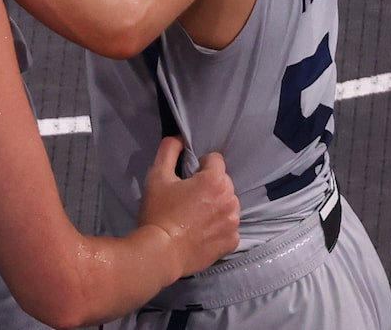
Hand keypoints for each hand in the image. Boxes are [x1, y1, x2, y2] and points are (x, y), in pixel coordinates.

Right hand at [138, 138, 239, 275]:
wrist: (162, 252)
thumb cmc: (159, 211)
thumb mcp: (157, 174)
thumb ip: (169, 150)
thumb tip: (180, 138)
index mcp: (215, 181)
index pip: (215, 159)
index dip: (199, 165)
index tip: (186, 179)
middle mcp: (230, 200)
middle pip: (224, 182)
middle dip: (210, 185)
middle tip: (189, 197)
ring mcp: (233, 223)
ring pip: (228, 203)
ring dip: (217, 204)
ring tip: (196, 215)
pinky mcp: (232, 242)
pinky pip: (229, 225)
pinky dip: (219, 225)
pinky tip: (203, 231)